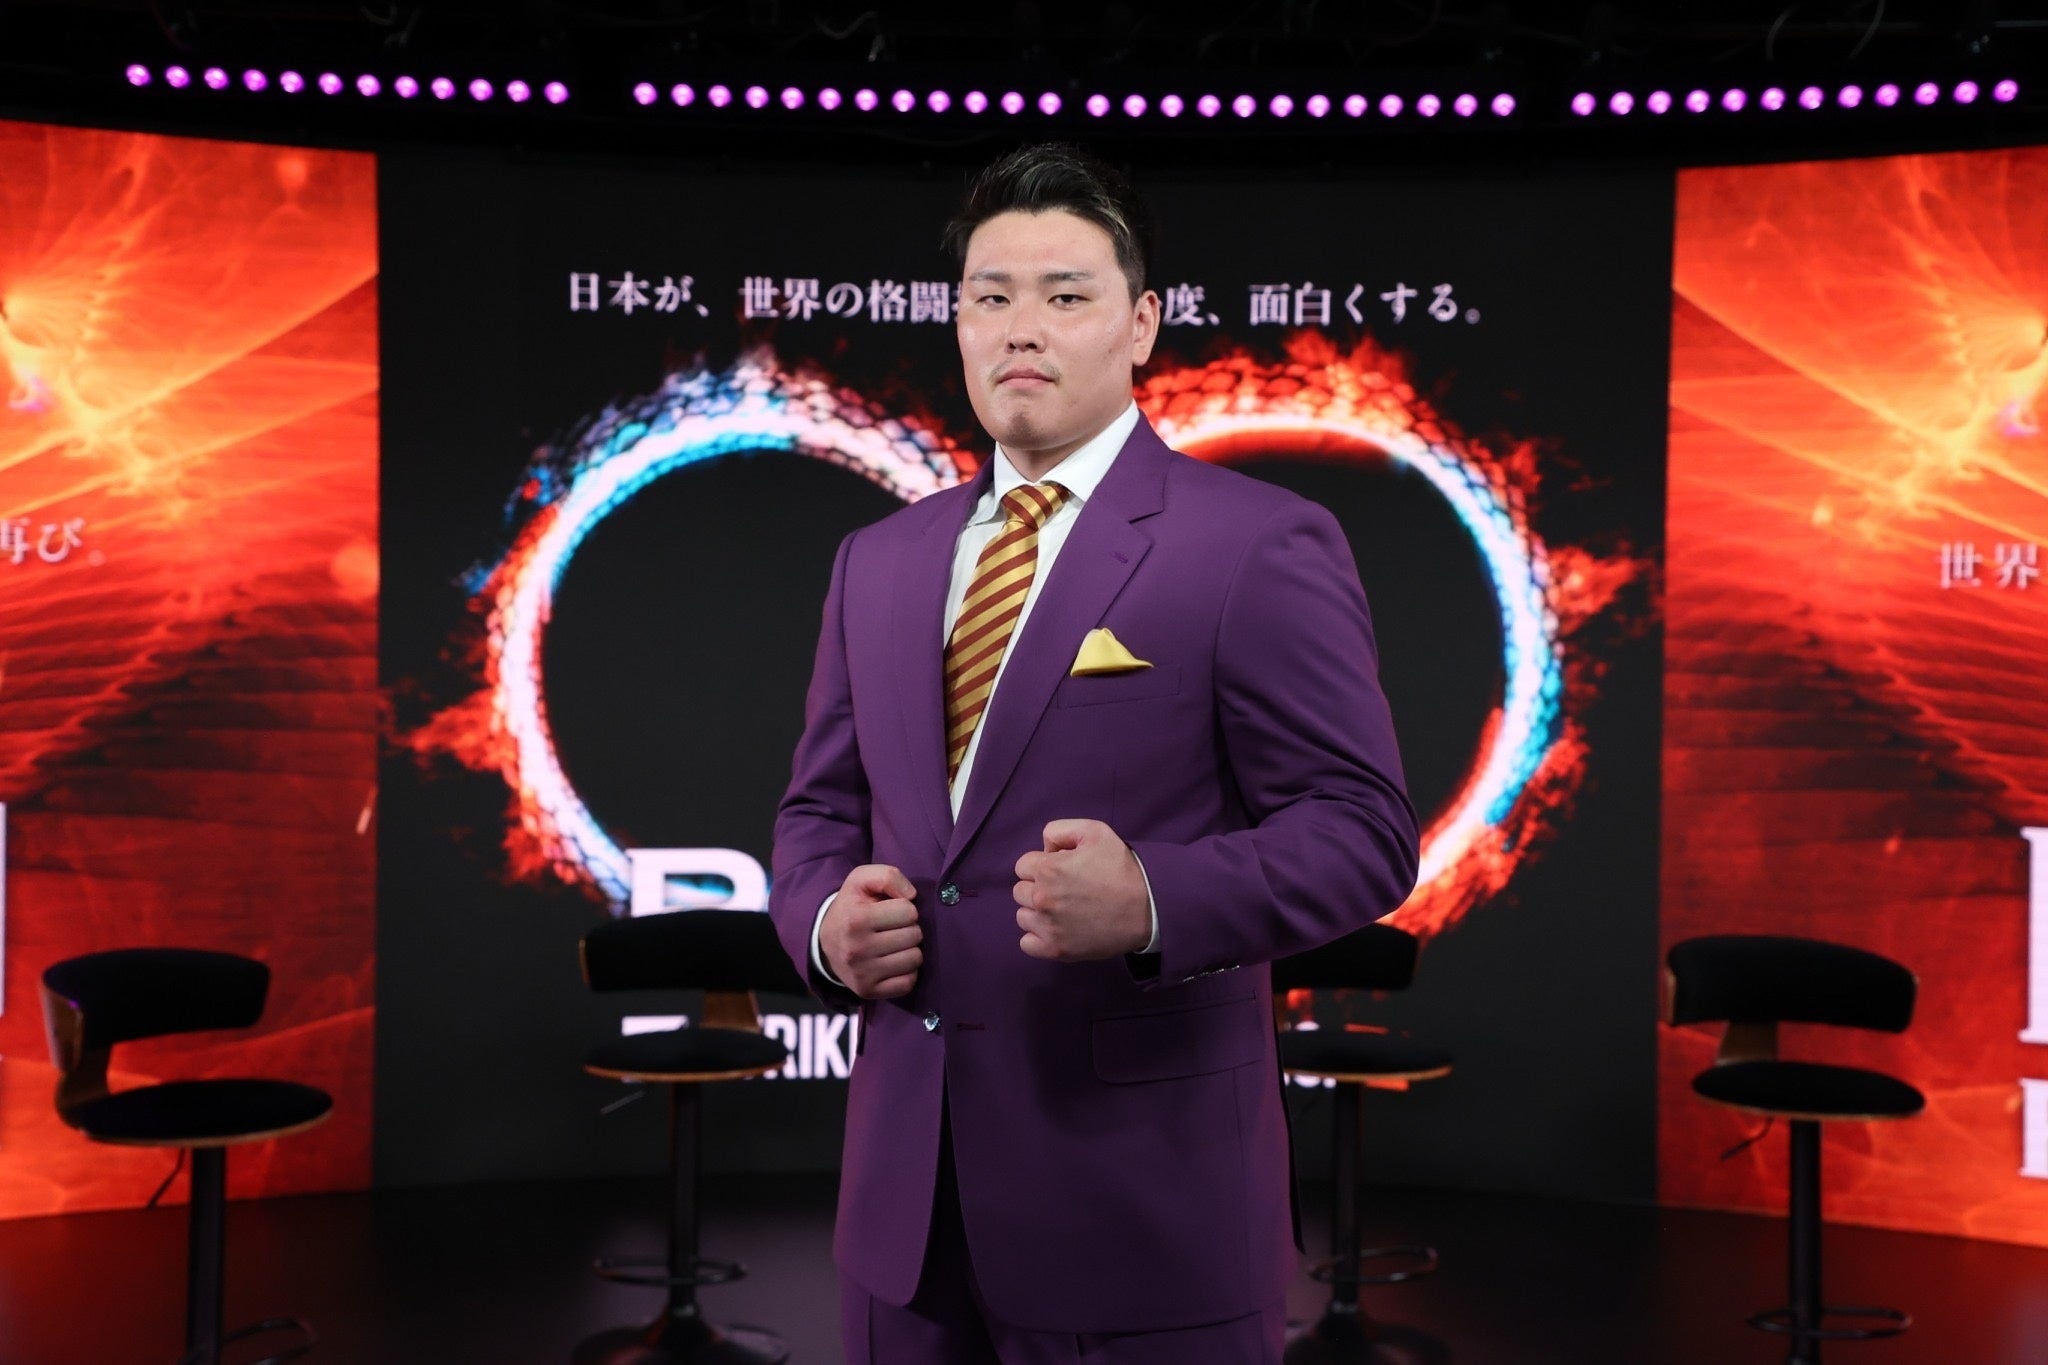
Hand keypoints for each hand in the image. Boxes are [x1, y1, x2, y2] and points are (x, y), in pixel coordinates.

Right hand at [821, 865, 921, 999]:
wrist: (825, 942)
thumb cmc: (851, 906)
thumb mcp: (861, 880)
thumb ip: (888, 876)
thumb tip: (912, 896)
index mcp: (857, 919)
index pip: (909, 911)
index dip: (904, 908)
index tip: (890, 911)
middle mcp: (857, 949)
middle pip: (914, 936)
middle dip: (909, 928)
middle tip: (892, 929)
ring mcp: (862, 974)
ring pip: (914, 959)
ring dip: (909, 950)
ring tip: (893, 945)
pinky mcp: (868, 991)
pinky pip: (908, 983)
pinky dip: (906, 972)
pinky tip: (893, 963)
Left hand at [1014, 820, 1150, 962]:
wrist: (1147, 907)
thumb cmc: (1121, 868)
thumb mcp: (1095, 832)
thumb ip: (1060, 830)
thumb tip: (1044, 848)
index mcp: (1048, 869)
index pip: (1023, 865)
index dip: (1043, 865)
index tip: (1062, 870)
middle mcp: (1042, 898)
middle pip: (1020, 891)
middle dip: (1038, 886)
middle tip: (1065, 889)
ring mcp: (1048, 927)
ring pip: (1023, 916)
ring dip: (1037, 912)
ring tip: (1062, 910)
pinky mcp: (1056, 950)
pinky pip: (1027, 944)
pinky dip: (1038, 937)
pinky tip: (1056, 929)